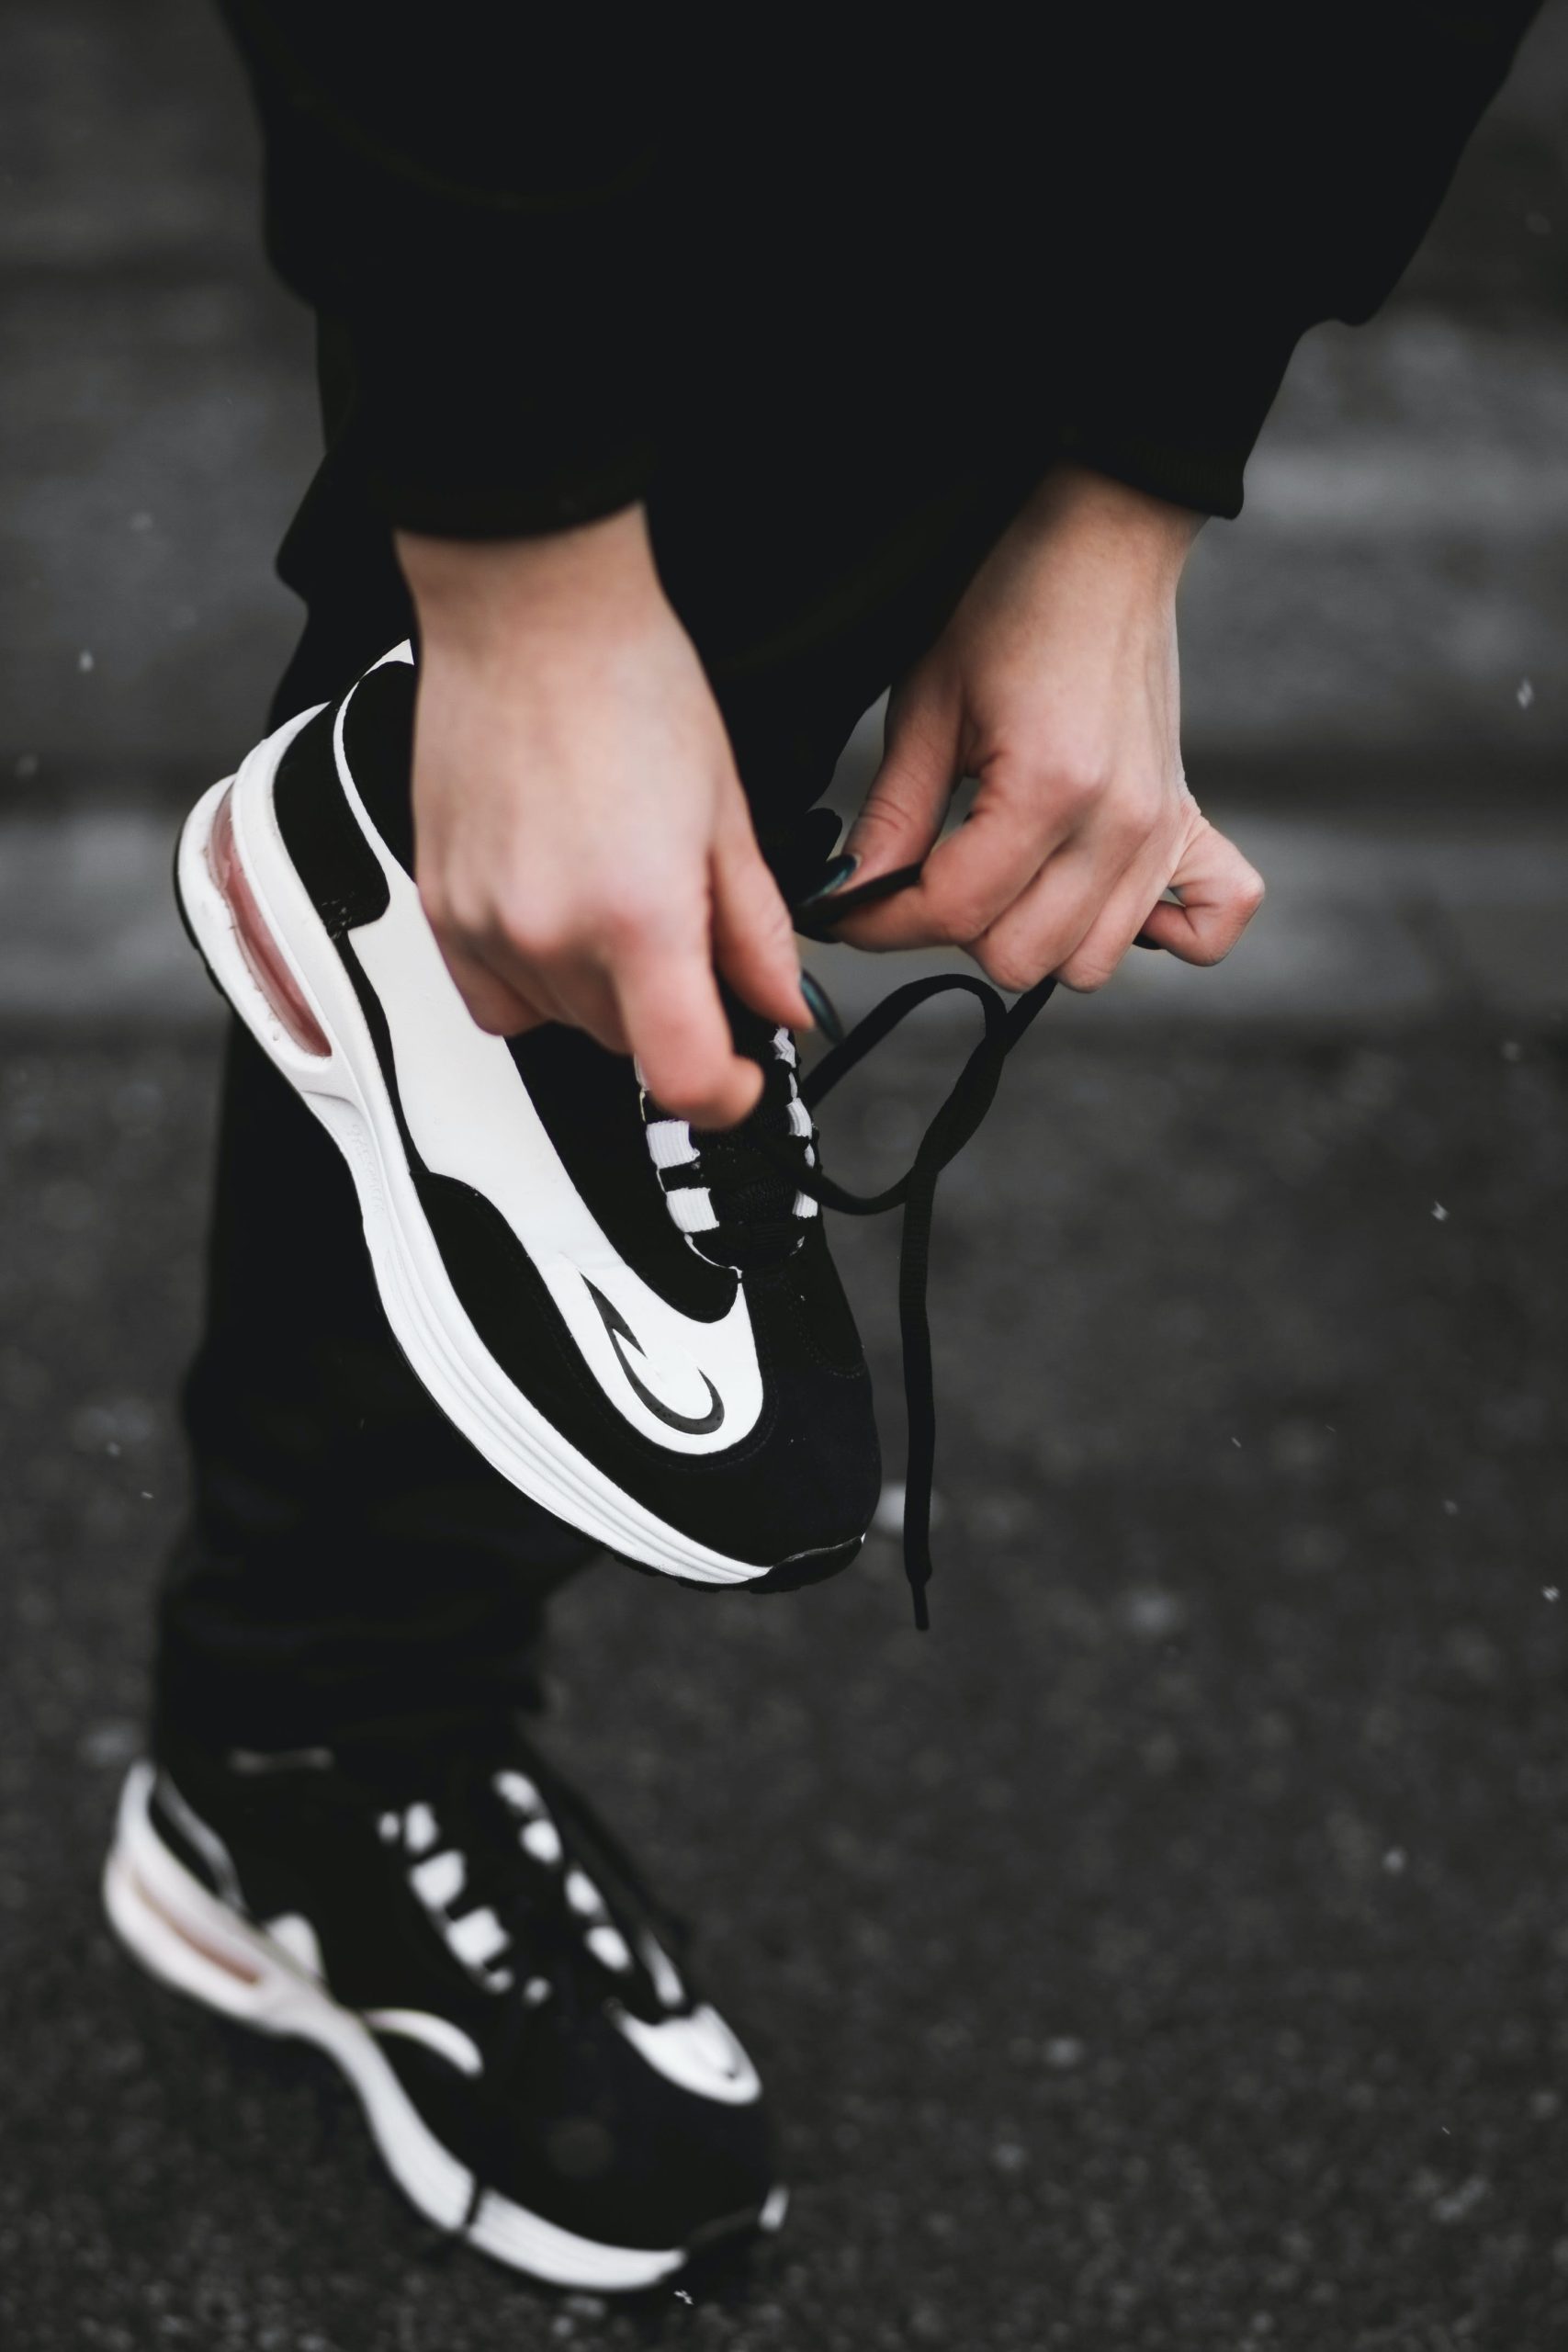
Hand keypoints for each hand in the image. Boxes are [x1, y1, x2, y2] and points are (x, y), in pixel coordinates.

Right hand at [398, 508, 808, 1126]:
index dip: (729, 1096)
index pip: (684, 1077)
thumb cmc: (625, 681)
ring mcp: (483, 924)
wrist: (528, 610)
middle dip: (674, 1013)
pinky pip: (494, 996)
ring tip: (624, 897)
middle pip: (627, 1046)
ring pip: (562, 1024)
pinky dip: (537, 980)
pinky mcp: (440, 905)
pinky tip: (563, 916)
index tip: (744, 1077)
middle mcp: (549, 934)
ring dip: (605, 995)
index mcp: (637, 915)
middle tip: (694, 938)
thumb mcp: (727, 813)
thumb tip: (781, 1003)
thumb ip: (756, 930)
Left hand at [833, 466, 1263, 990]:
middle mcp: (1118, 823)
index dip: (883, 921)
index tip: (849, 909)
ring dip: (1034, 936)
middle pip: (1021, 956)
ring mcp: (1161, 829)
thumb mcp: (927, 704)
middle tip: (929, 871)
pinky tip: (1099, 895)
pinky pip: (1209, 925)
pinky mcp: (1188, 822)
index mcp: (1048, 787)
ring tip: (1004, 874)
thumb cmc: (1008, 603)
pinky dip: (1163, 934)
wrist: (1101, 539)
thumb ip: (892, 815)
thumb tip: (851, 896)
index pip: (956, 913)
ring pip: (1089, 962)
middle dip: (955, 928)